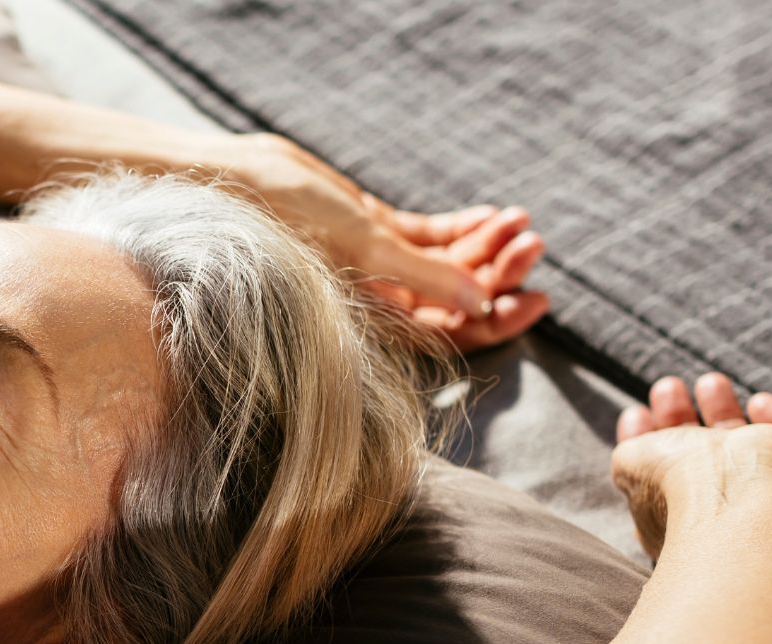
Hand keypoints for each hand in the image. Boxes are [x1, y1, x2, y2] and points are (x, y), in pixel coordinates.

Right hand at [224, 134, 547, 349]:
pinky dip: (463, 228)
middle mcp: (379, 298)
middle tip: (534, 246)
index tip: (536, 298)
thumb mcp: (363, 245)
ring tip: (521, 221)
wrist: (235, 182)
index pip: (448, 333)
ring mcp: (378, 264)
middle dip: (499, 275)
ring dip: (487, 245)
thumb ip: (423, 275)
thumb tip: (483, 302)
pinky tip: (493, 214)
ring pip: (447, 264)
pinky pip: (429, 237)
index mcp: (373, 320)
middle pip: (456, 299)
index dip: (496, 322)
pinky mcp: (372, 230)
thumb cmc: (285, 222)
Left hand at [611, 373, 771, 559]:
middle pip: (698, 454)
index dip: (645, 440)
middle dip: (678, 416)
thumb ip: (630, 450)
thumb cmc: (676, 485)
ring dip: (723, 408)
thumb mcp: (630, 467)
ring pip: (741, 444)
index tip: (635, 413)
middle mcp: (715, 501)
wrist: (734, 497)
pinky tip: (760, 402)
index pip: (658, 474)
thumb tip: (636, 440)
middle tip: (667, 387)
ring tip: (709, 381)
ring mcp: (757, 486)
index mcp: (674, 512)